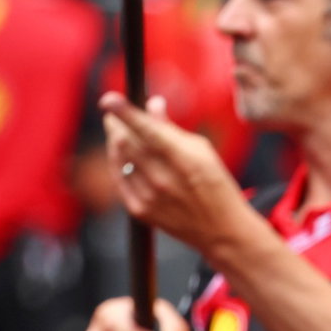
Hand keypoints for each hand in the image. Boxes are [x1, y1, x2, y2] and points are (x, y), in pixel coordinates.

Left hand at [101, 92, 253, 251]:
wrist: (222, 231)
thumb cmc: (217, 187)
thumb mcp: (204, 153)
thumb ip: (174, 129)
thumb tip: (153, 104)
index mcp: (184, 160)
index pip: (147, 130)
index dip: (125, 113)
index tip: (108, 99)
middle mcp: (163, 179)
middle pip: (125, 142)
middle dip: (115, 123)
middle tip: (113, 114)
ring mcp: (149, 196)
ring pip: (119, 158)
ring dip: (116, 141)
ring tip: (119, 133)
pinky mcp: (140, 210)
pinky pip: (120, 179)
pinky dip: (119, 163)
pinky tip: (124, 157)